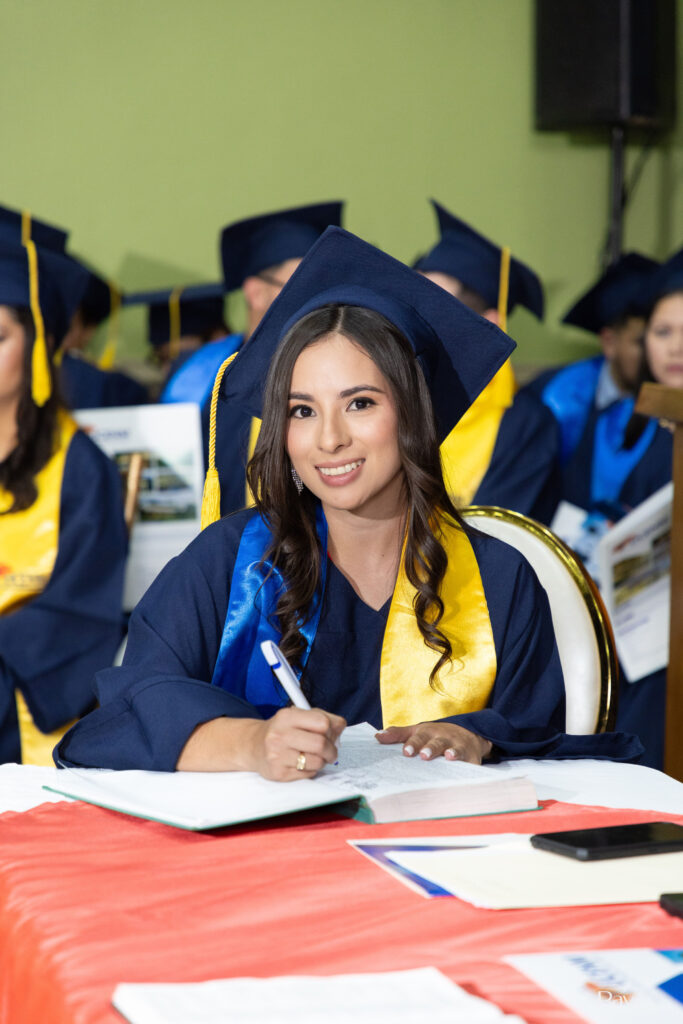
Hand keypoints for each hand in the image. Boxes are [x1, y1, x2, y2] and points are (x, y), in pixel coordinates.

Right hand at [250, 706, 345, 780]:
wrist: (254, 746)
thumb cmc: (281, 731)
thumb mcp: (298, 716)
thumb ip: (322, 718)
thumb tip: (340, 727)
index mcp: (287, 716)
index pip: (322, 722)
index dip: (331, 730)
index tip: (330, 735)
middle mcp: (280, 735)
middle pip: (320, 744)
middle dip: (331, 750)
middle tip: (330, 752)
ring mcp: (277, 755)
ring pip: (317, 762)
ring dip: (322, 762)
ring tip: (315, 757)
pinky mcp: (278, 773)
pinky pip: (308, 774)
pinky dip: (311, 770)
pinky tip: (302, 764)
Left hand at [376, 722, 491, 764]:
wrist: (468, 734)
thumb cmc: (436, 735)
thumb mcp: (418, 731)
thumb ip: (398, 734)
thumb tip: (377, 737)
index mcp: (428, 733)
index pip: (418, 738)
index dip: (412, 744)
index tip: (406, 752)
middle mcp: (443, 739)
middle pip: (436, 743)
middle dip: (430, 748)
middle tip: (424, 755)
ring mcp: (459, 748)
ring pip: (455, 750)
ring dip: (452, 753)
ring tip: (449, 757)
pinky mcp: (471, 759)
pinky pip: (471, 765)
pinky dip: (470, 767)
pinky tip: (468, 769)